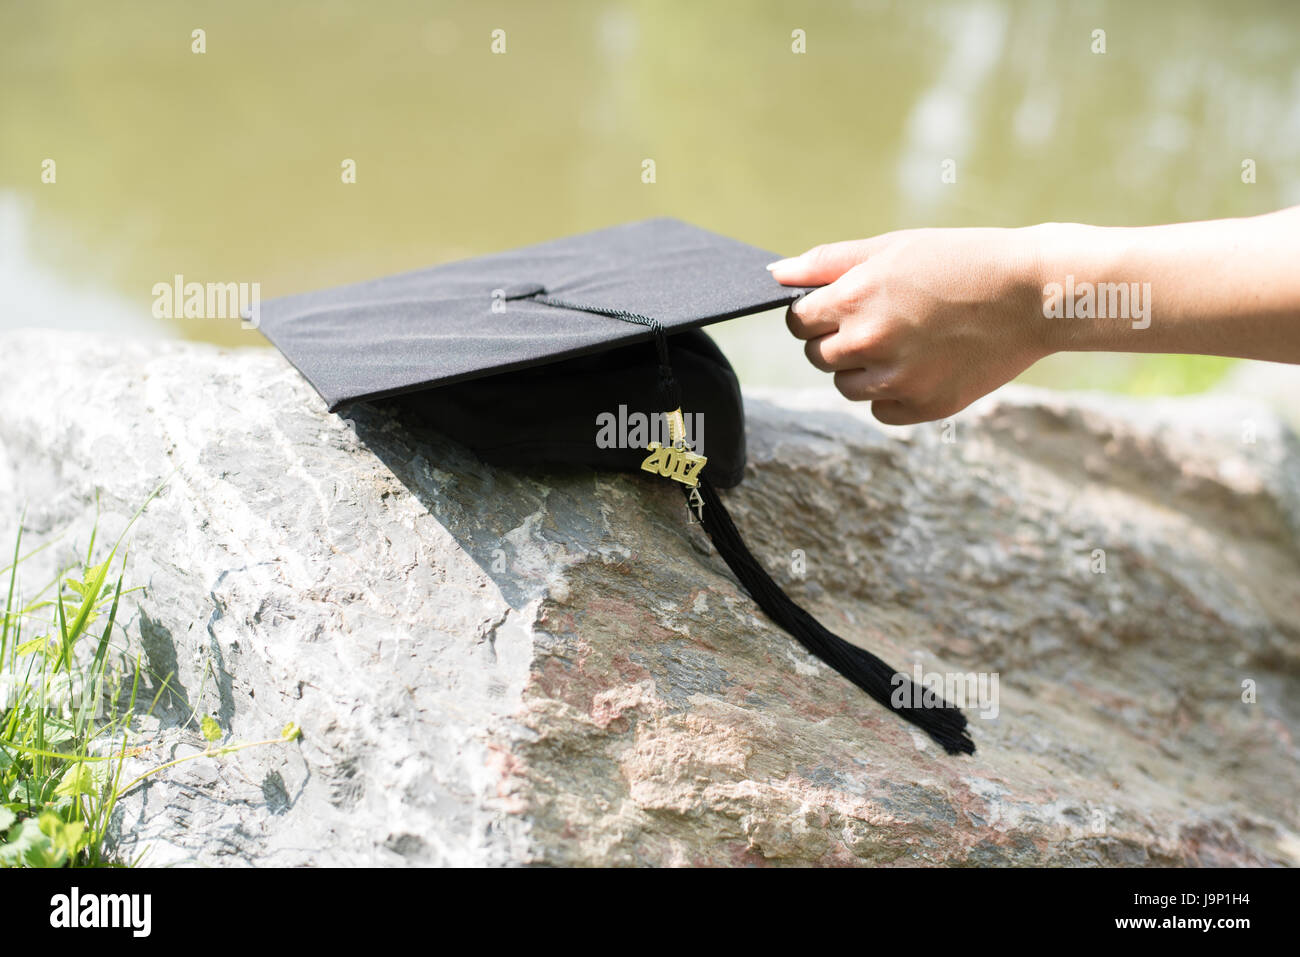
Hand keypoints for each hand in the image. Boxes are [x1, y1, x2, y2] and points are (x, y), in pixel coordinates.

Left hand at [769, 227, 1048, 424]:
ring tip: (906, 339)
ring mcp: (897, 379)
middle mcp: (869, 343)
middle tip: (884, 319)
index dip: (815, 313)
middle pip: (818, 356)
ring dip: (863, 369)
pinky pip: (880, 411)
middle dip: (838, 340)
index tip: (841, 305)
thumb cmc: (960, 260)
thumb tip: (775, 275)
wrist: (1032, 294)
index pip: (798, 321)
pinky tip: (923, 364)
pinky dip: (892, 394)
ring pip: (846, 387)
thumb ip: (827, 263)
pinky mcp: (924, 406)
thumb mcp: (891, 246)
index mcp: (854, 300)